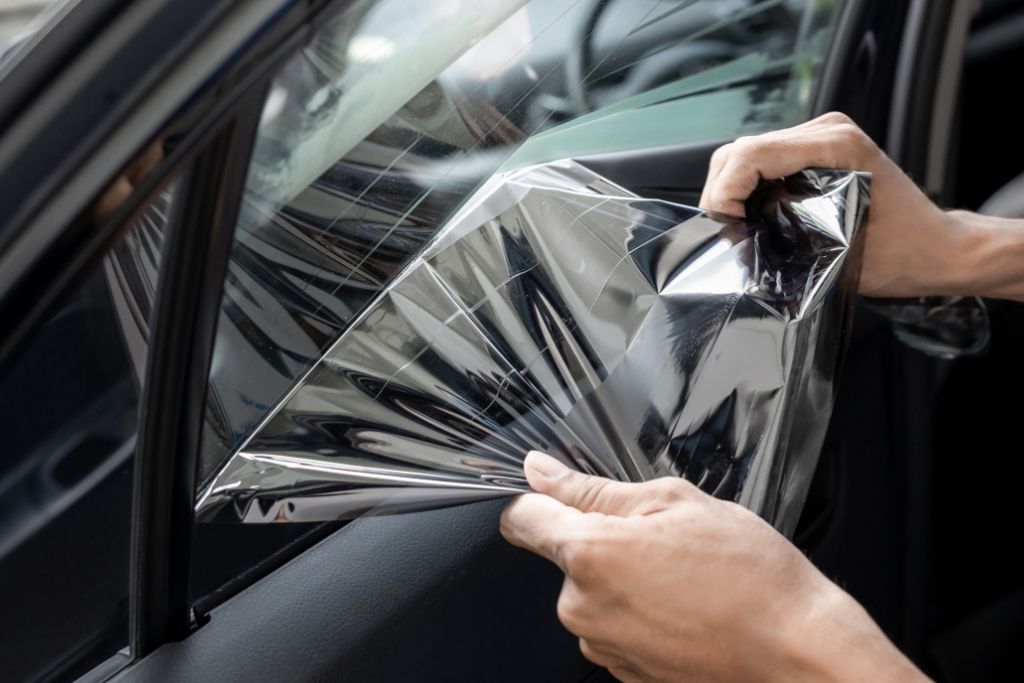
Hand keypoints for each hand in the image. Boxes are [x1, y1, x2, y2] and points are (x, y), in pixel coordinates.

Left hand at [501, 451, 928, 682]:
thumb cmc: (751, 578)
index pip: (522, 518)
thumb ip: (594, 488)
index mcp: (590, 554)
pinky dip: (642, 614)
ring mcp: (603, 648)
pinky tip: (687, 609)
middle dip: (605, 540)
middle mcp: (583, 608)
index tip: (556, 493)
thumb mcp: (675, 503)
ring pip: (594, 593)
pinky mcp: (624, 673)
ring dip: (625, 579)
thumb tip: (541, 472)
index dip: (537, 498)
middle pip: (567, 556)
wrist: (799, 654)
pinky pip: (617, 627)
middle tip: (664, 539)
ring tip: (685, 578)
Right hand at [699, 111, 971, 298]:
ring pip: (745, 154)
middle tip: (725, 230)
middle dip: (721, 192)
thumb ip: (784, 234)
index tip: (726, 225)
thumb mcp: (839, 249)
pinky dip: (746, 187)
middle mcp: (827, 131)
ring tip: (736, 225)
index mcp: (836, 145)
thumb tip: (738, 238)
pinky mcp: (816, 150)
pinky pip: (761, 160)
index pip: (751, 154)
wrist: (939, 249)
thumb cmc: (904, 252)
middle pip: (740, 150)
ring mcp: (821, 136)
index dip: (725, 191)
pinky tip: (752, 214)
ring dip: (731, 190)